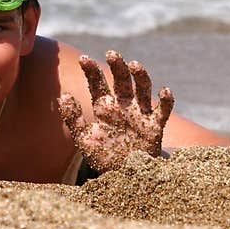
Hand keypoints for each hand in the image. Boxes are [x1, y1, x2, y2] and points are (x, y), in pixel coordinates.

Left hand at [58, 50, 173, 172]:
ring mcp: (139, 114)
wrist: (124, 175)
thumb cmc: (103, 155)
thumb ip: (73, 118)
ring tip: (134, 64)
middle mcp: (123, 106)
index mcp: (104, 107)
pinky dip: (165, 100)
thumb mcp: (84, 139)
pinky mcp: (154, 127)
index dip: (91, 70)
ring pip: (142, 89)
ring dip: (140, 76)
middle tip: (111, 53)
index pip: (97, 83)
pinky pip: (162, 111)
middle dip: (118, 66)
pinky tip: (164, 90)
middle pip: (122, 80)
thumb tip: (64, 96)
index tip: (83, 59)